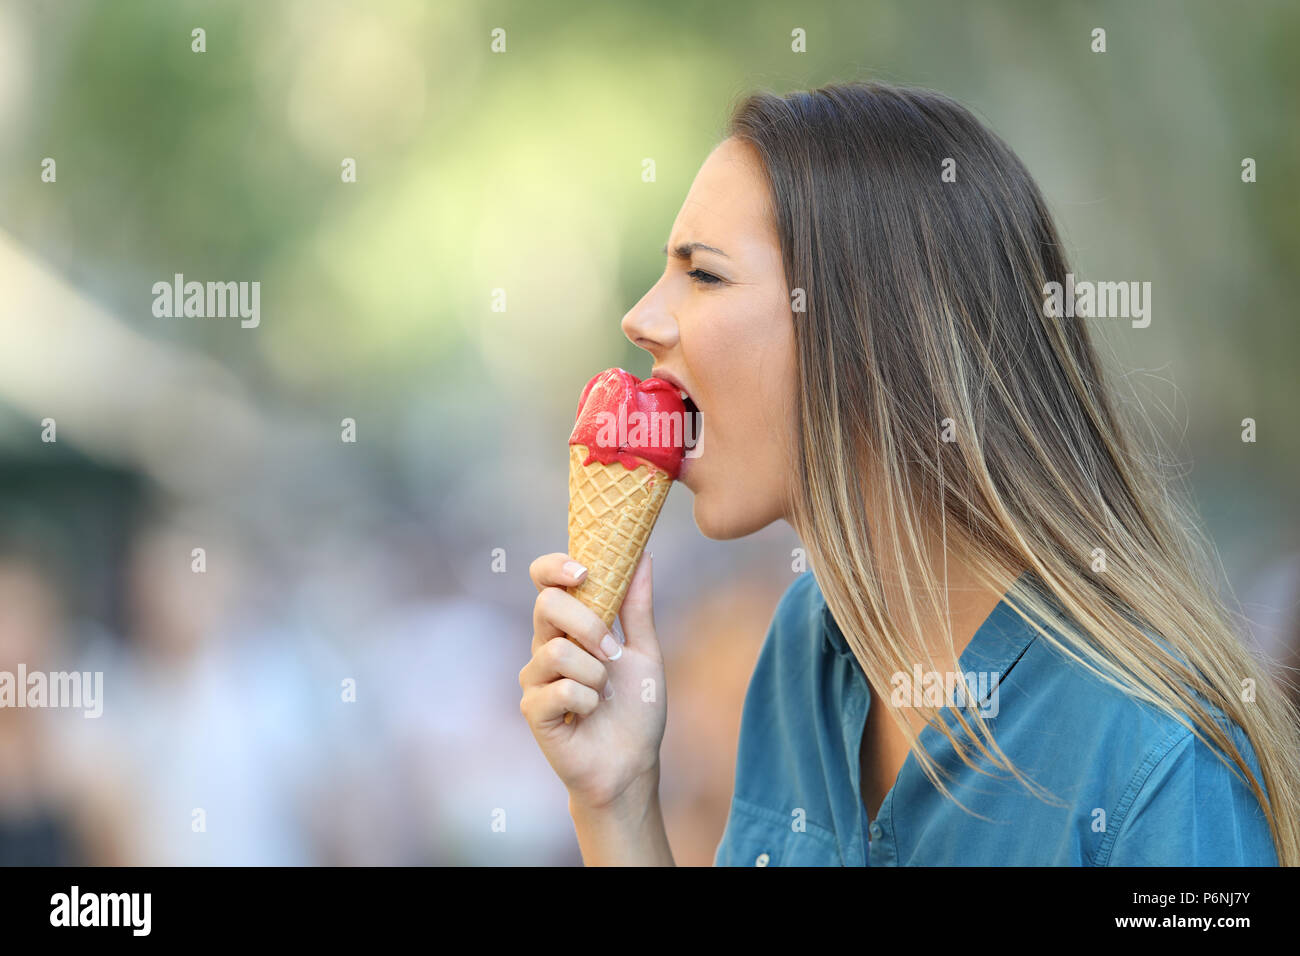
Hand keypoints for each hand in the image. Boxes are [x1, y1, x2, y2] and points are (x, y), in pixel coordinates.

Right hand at [520, 551, 666, 808]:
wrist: (632, 763)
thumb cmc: (636, 708)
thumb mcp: (644, 651)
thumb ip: (637, 606)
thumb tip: (643, 556)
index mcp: (570, 626)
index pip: (545, 581)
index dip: (555, 567)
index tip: (584, 571)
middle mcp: (545, 646)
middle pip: (546, 605)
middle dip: (588, 624)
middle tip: (612, 651)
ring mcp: (535, 678)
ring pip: (555, 650)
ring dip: (594, 672)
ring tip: (604, 693)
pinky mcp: (533, 709)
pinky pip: (558, 688)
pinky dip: (587, 700)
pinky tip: (590, 713)